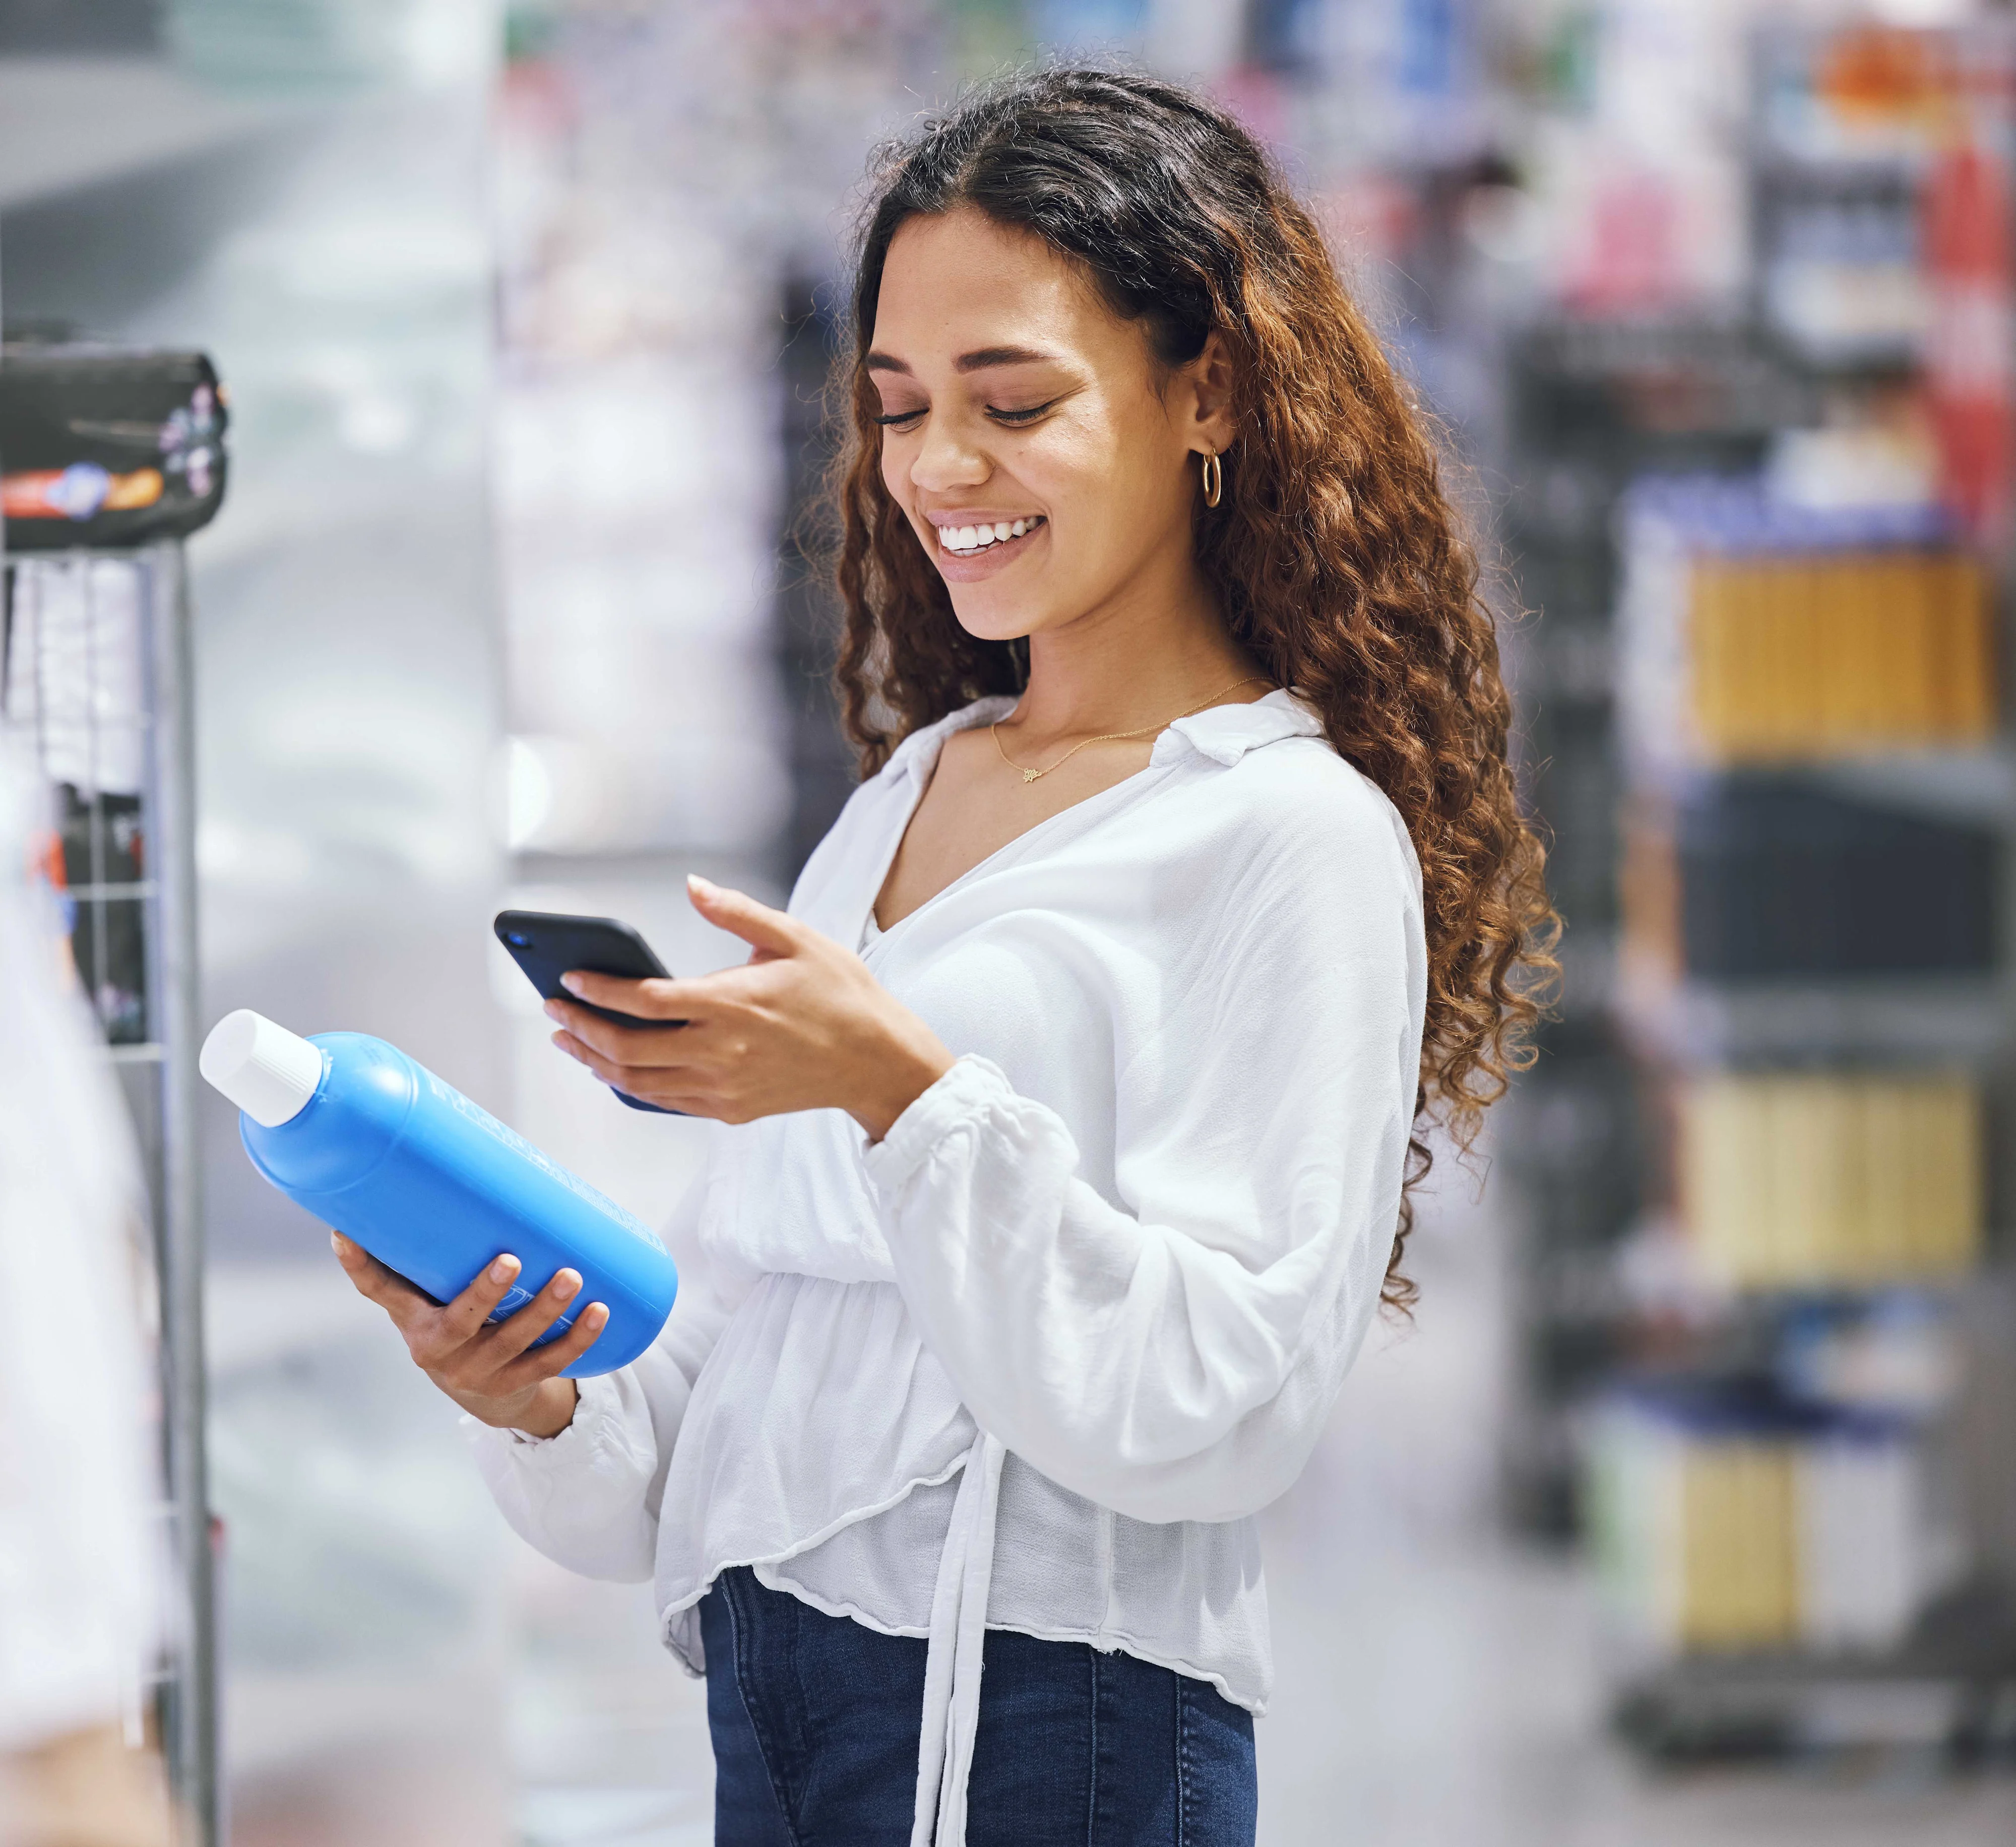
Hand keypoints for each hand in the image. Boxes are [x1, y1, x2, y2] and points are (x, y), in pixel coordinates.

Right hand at [331, 1231, 602, 1435]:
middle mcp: (439, 1350)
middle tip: (512, 1258)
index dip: (361, 1266)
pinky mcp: (517, 1383)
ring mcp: (480, 1371)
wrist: (485, 1392)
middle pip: (462, 1321)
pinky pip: (550, 1363)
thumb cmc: (458, 1321)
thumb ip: (428, 1249)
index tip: (346, 1235)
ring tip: (573, 1277)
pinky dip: (578, 1339)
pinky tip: (600, 1312)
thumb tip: (418, 1180)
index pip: (379, 1291)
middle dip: (486, 1292)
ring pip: (515, 1344)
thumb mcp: (433, 1293)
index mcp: (413, 1321)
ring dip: (545, 1311)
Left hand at [543, 875, 954, 1139]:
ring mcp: (723, 1087)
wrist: (877, 1061)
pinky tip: (615, 1069)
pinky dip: (631, 1086)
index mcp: (731, 1003)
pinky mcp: (731, 1109)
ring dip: (596, 1061)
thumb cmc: (841, 994)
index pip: (643, 1000)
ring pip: (638, 1082)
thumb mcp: (796, 937)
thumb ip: (736, 913)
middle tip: (554, 1008)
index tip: (568, 977)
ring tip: (570, 1041)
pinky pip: (666, 1102)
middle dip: (580, 1027)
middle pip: (626, 1047)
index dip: (598, 990)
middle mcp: (720, 1051)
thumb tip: (692, 886)